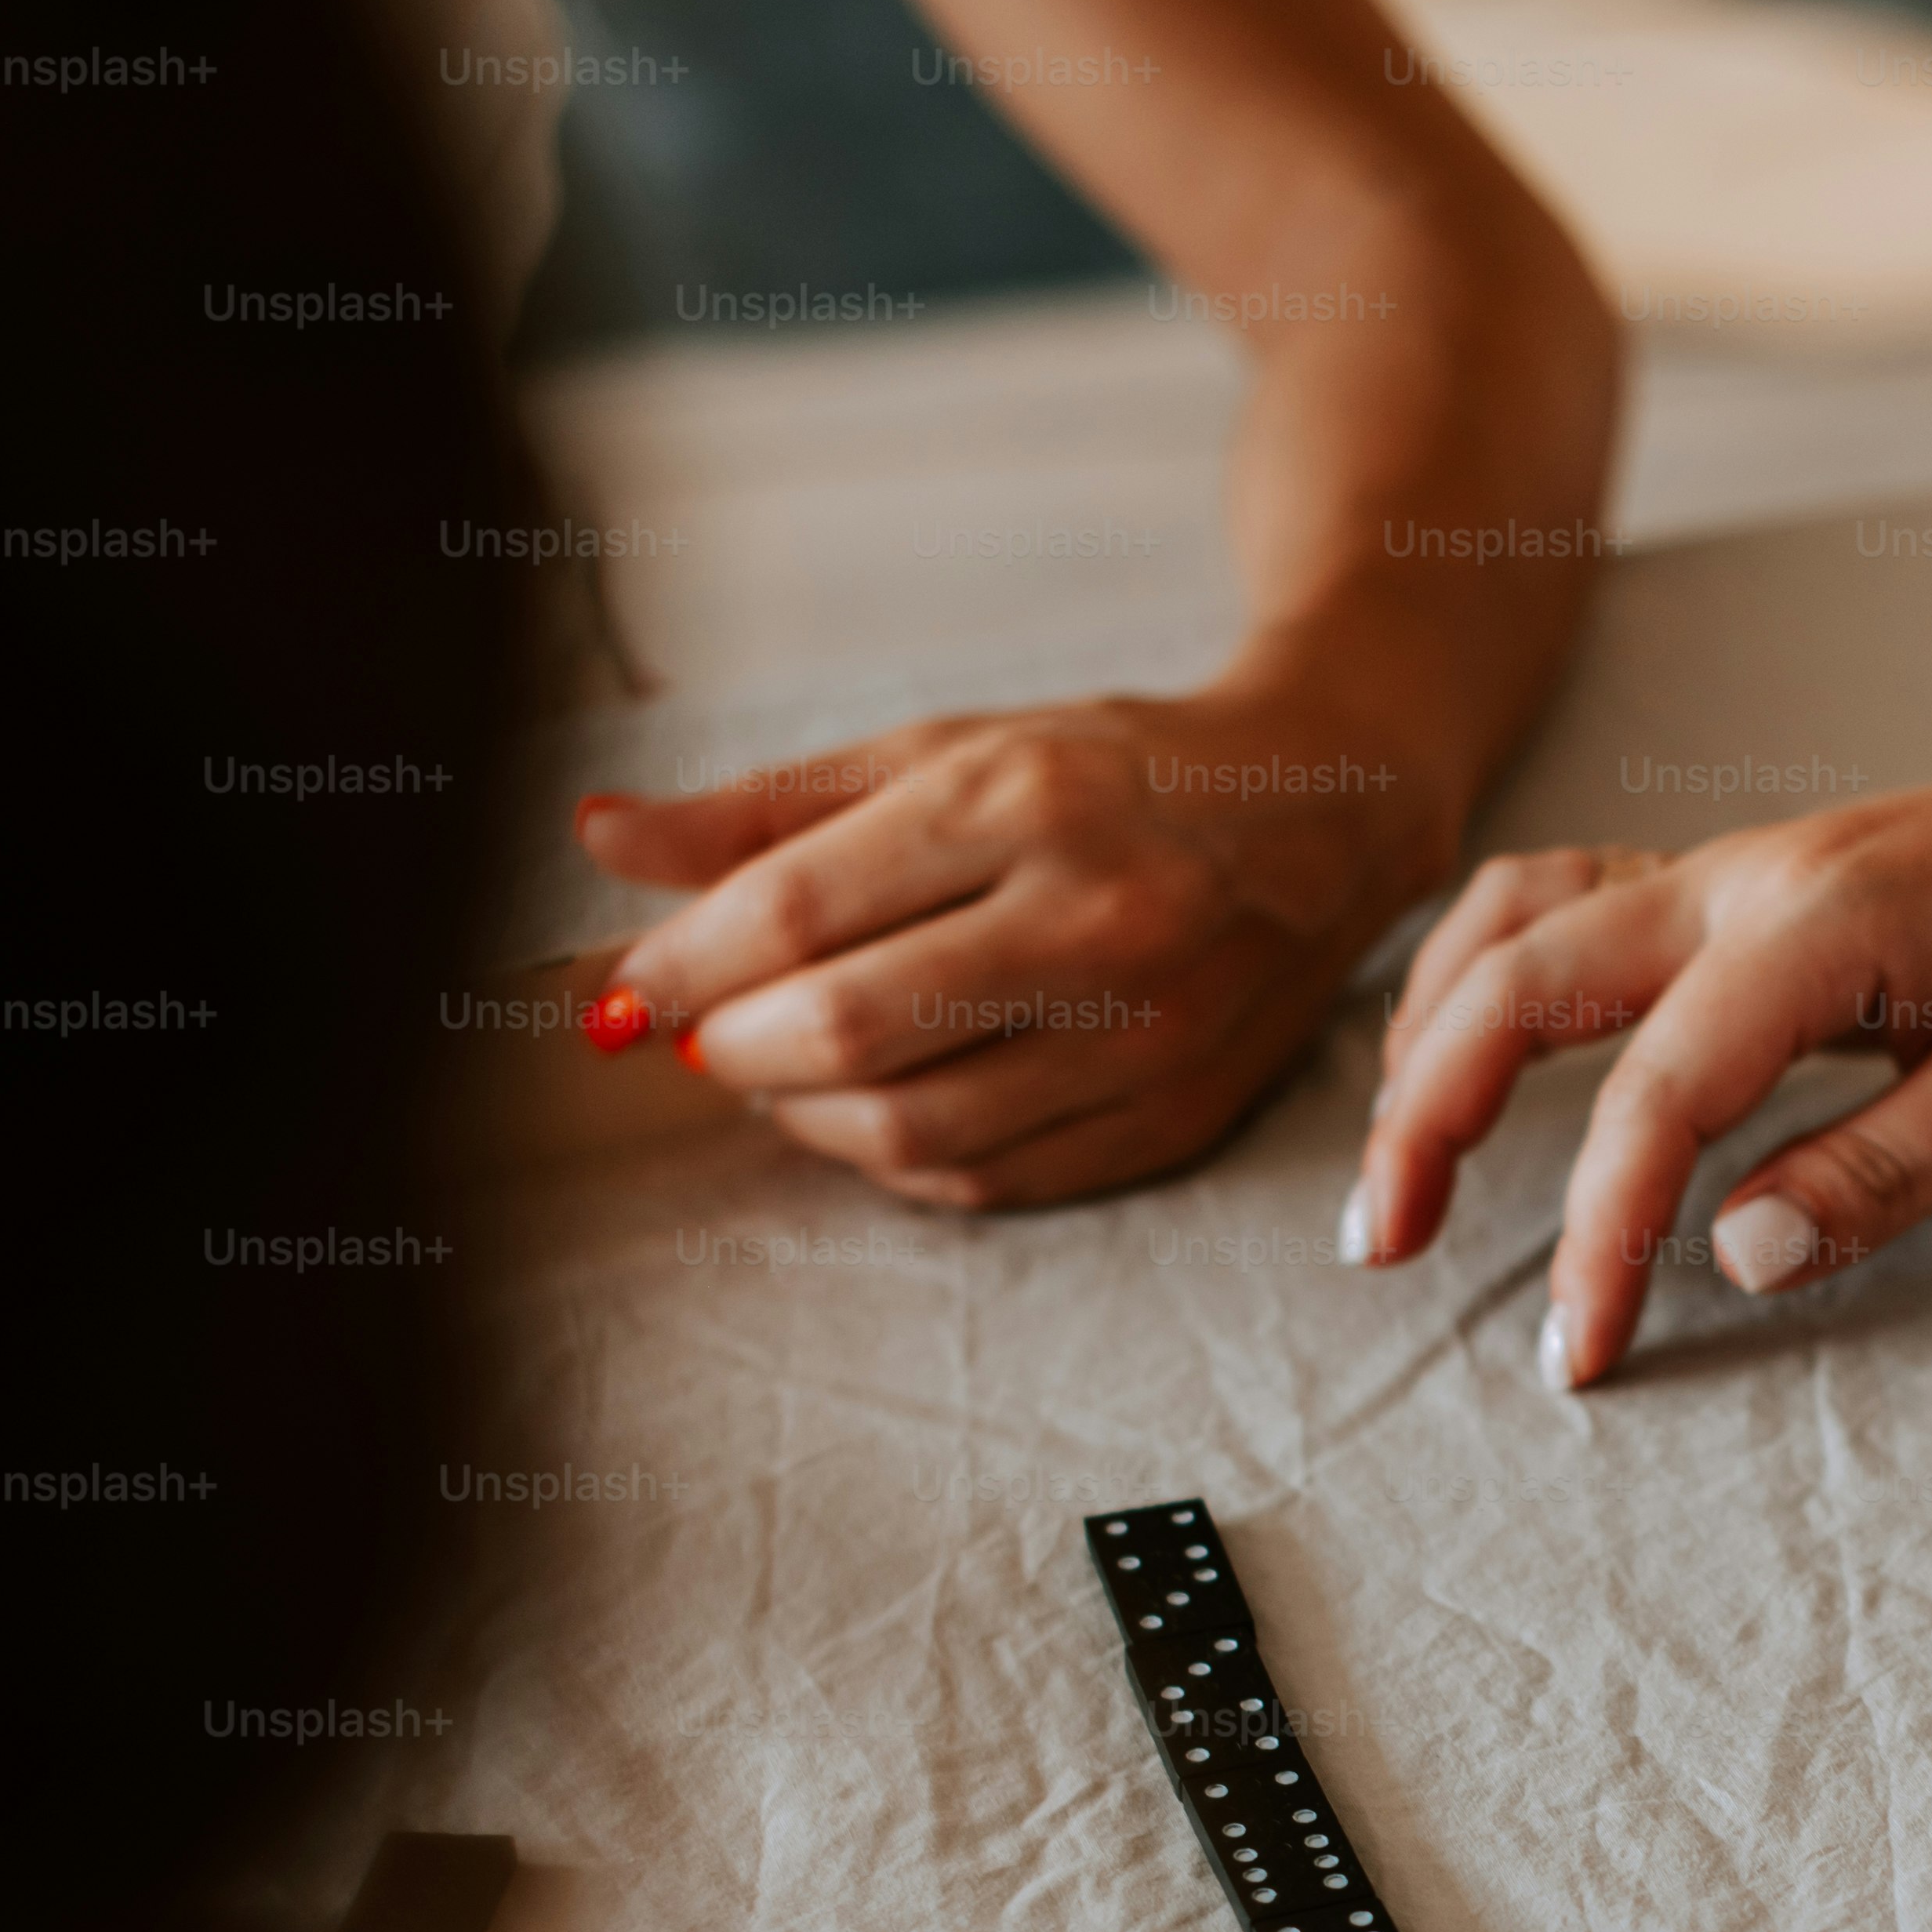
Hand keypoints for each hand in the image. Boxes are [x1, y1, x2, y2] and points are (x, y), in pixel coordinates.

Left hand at [573, 675, 1455, 1207]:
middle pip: (848, 1031)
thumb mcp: (945, 751)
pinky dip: (899, 1161)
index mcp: (1025, 798)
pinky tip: (873, 1110)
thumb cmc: (1115, 772)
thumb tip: (601, 838)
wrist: (1331, 807)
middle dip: (734, 1049)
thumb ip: (768, 807)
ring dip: (805, 1118)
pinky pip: (993, 1181)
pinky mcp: (1178, 1116)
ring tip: (780, 1071)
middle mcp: (1098, 916)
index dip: (680, 965)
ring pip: (914, 1130)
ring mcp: (1151, 1031)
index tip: (627, 989)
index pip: (798, 910)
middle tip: (702, 1035)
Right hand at [1346, 745, 1931, 1386]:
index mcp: (1822, 924)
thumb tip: (1735, 1252)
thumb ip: (1887, 1170)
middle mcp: (1743, 876)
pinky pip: (1557, 903)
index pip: (1661, 1090)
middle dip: (1427, 1113)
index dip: (1601, 1232)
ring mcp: (1723, 869)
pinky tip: (1456, 1051)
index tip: (1581, 1348)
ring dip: (1429, 1034)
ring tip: (1393, 1163)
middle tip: (1385, 1244)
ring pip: (1514, 923)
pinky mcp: (1724, 887)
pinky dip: (1479, 974)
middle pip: (1523, 977)